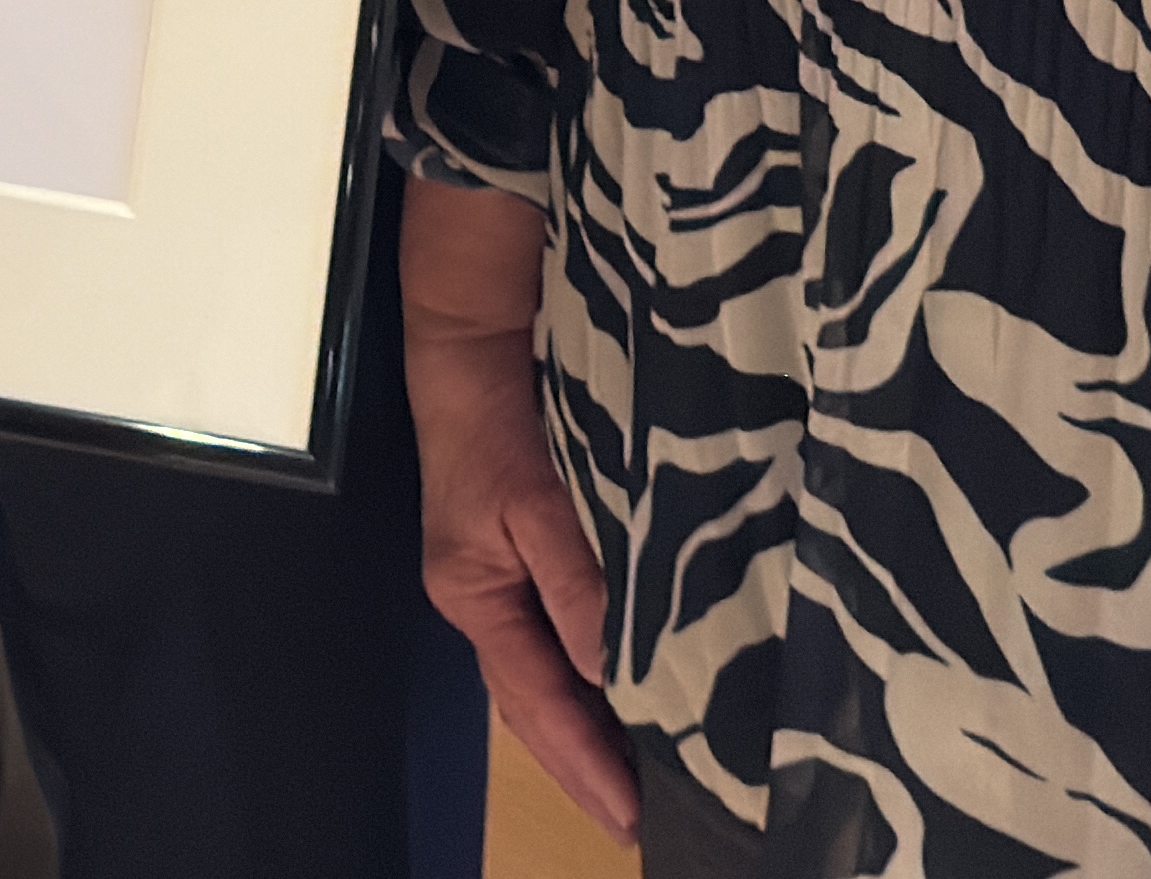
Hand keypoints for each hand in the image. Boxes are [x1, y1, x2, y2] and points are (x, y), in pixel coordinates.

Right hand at [400, 176, 632, 836]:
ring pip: (571, 669)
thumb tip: (615, 671)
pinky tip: (668, 676)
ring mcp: (528, 573)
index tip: (633, 822)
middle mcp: (502, 599)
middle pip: (549, 704)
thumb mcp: (529, 499)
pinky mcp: (559, 540)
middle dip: (597, 764)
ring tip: (672, 772)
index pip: (537, 705)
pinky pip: (590, 621)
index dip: (586, 766)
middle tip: (659, 820)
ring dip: (613, 719)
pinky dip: (625, 660)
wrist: (478, 328)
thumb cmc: (492, 413)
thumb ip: (576, 582)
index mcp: (478, 598)